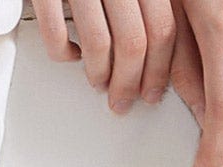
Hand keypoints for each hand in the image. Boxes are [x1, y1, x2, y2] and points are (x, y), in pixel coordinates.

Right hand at [27, 1, 178, 111]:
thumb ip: (148, 1)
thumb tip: (164, 50)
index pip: (163, 29)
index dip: (160, 69)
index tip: (153, 90)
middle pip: (134, 43)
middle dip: (130, 84)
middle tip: (124, 100)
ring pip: (100, 45)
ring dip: (100, 76)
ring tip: (99, 83)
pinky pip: (57, 33)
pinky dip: (64, 54)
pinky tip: (71, 54)